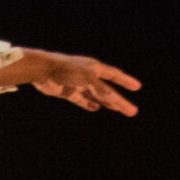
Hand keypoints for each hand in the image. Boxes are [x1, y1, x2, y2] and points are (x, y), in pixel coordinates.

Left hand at [18, 48, 141, 114]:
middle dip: (119, 101)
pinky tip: (96, 108)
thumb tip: (113, 100)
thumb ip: (100, 89)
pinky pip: (81, 99)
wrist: (42, 70)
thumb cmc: (66, 70)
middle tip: (131, 111)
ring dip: (107, 103)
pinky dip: (88, 104)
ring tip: (117, 110)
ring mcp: (78, 84)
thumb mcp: (87, 78)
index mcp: (94, 67)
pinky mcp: (67, 92)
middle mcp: (88, 75)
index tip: (137, 87)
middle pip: (107, 90)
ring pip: (96, 96)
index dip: (126, 81)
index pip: (114, 75)